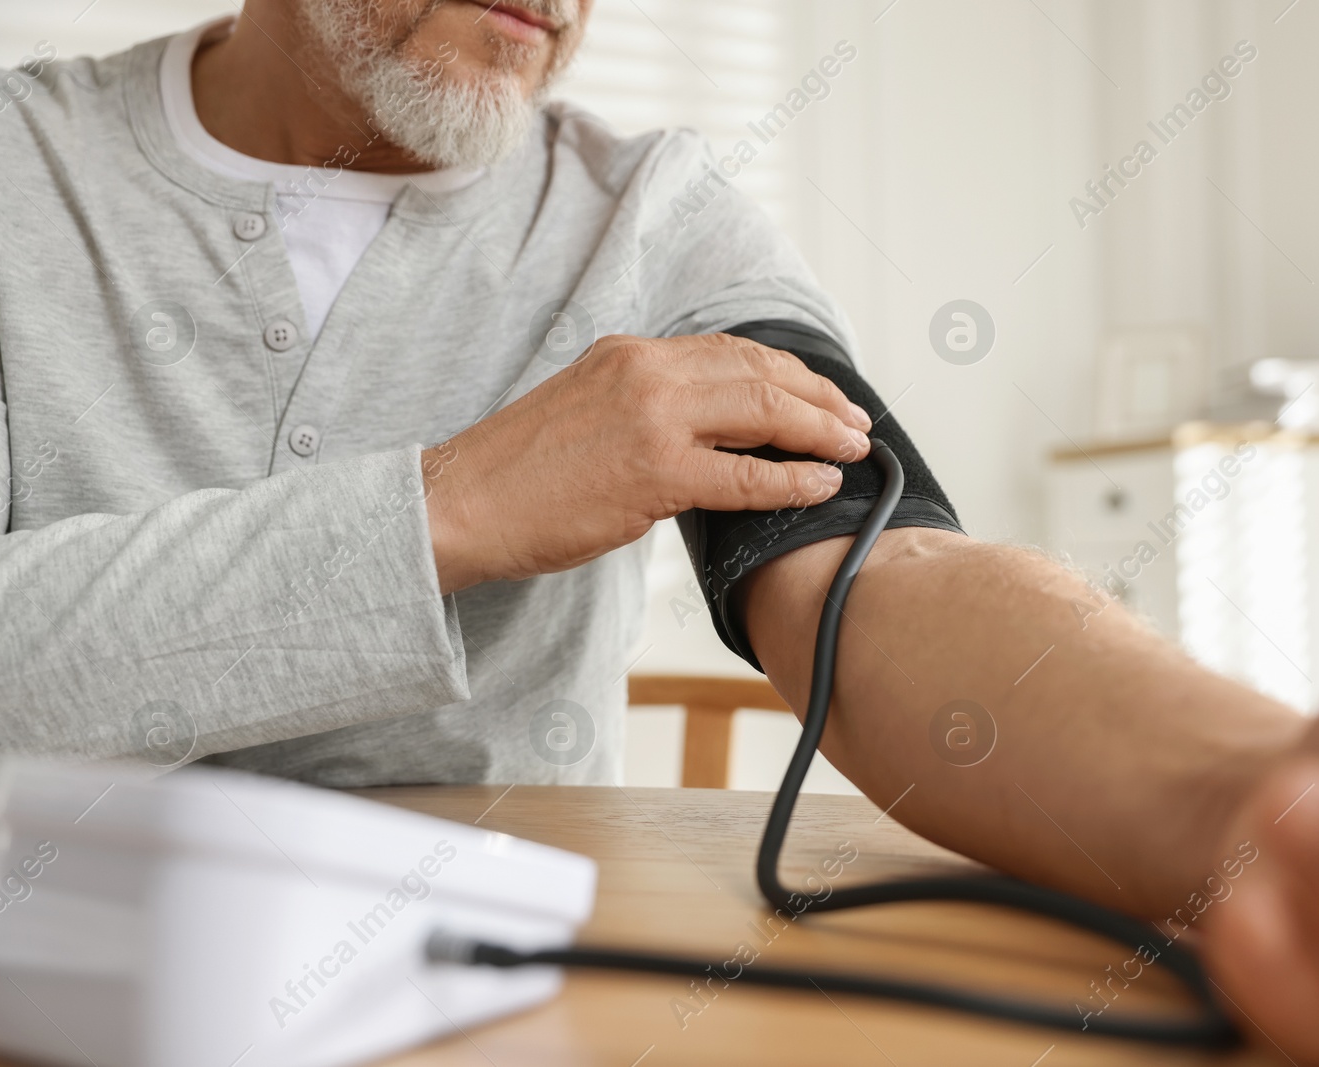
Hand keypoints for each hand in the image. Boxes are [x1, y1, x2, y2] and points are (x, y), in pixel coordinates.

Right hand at [421, 333, 871, 592]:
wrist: (462, 503)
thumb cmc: (519, 472)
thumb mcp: (587, 409)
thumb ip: (647, 407)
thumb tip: (709, 434)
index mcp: (630, 353)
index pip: (730, 351)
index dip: (787, 372)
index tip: (819, 393)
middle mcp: (646, 371)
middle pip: (759, 372)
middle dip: (818, 396)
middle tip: (856, 420)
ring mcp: (652, 419)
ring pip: (763, 412)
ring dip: (819, 429)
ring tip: (853, 447)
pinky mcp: (654, 472)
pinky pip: (746, 475)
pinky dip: (793, 479)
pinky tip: (820, 483)